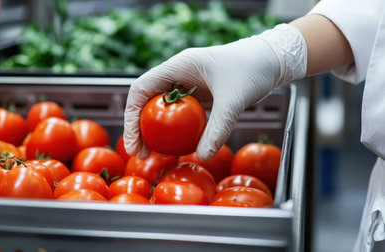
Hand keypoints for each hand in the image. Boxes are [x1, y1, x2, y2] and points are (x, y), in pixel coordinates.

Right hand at [124, 24, 306, 160]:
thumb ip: (218, 128)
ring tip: (154, 153)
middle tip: (141, 154)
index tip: (134, 142)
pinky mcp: (198, 93)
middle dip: (139, 128)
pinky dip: (174, 129)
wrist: (271, 60)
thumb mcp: (234, 100)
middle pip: (147, 101)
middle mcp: (178, 74)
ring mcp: (187, 83)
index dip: (132, 116)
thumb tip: (201, 157)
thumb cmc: (252, 69)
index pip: (141, 89)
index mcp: (178, 66)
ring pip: (161, 108)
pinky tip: (177, 145)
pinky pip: (179, 113)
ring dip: (154, 130)